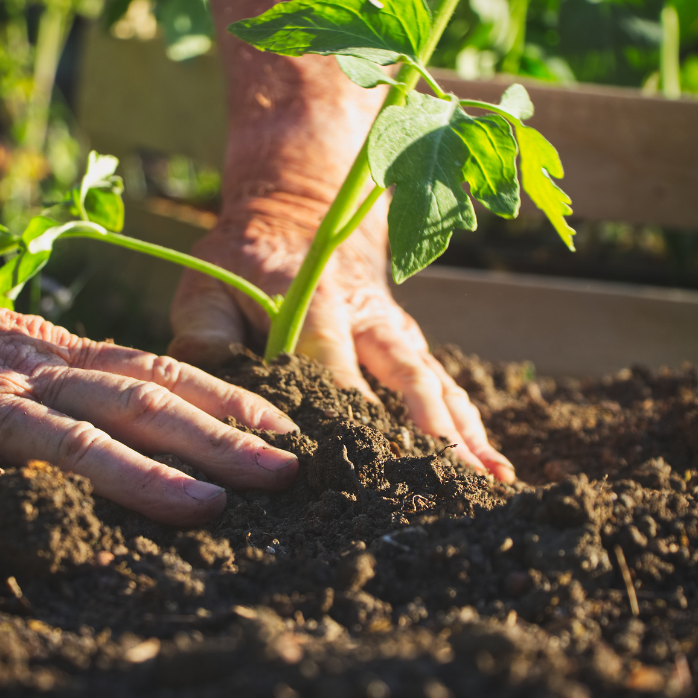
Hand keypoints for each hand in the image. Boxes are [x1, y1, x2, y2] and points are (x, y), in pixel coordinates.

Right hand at [0, 173, 298, 524]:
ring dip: (144, 476)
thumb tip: (174, 419)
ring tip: (208, 505)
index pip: (162, 372)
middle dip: (217, 441)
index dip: (228, 400)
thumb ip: (90, 378)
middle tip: (283, 471)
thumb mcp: (32, 345)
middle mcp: (39, 374)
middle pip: (140, 404)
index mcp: (65, 352)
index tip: (286, 429)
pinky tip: (56, 541)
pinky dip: (13, 507)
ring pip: (74, 440)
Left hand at [187, 0, 513, 482]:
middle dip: (429, 427)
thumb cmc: (244, 264)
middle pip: (405, 374)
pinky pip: (445, 387)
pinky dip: (470, 427)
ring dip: (463, 432)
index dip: (346, 404)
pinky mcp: (408, 347)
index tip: (360, 457)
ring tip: (490, 480)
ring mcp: (396, 333)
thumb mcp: (208, 287)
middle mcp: (368, 317)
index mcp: (316, 299)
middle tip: (447, 476)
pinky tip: (492, 468)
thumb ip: (205, 338)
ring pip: (436, 384)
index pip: (332, 358)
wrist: (300, 216)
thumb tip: (209, 398)